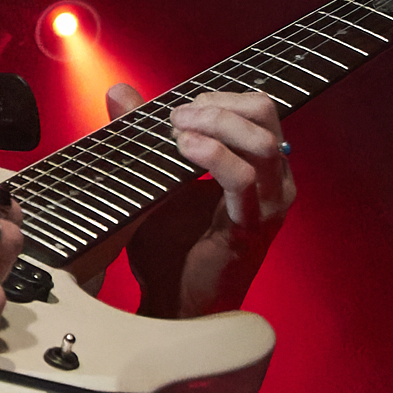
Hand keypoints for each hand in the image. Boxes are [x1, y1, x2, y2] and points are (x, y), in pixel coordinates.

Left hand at [109, 83, 294, 319]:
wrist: (173, 301)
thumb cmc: (171, 244)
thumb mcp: (154, 177)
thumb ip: (140, 134)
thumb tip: (119, 91)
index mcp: (258, 163)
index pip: (257, 106)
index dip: (217, 95)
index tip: (177, 106)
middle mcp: (273, 179)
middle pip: (265, 113)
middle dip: (217, 104)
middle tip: (175, 115)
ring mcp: (268, 203)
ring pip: (260, 142)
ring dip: (215, 125)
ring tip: (176, 131)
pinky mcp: (252, 226)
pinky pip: (244, 180)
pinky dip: (213, 156)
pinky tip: (183, 149)